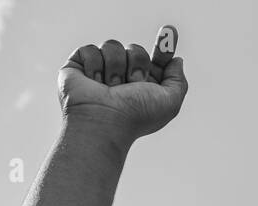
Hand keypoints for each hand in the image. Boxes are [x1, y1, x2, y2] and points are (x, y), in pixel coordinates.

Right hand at [58, 25, 186, 140]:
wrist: (103, 121)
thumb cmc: (135, 116)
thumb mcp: (169, 102)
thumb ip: (178, 81)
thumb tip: (176, 60)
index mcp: (143, 87)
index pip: (155, 61)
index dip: (163, 48)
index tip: (170, 32)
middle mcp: (123, 80)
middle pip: (135, 50)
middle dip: (137, 64)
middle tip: (133, 83)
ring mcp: (100, 72)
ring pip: (112, 46)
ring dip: (115, 66)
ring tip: (111, 87)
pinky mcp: (79, 67)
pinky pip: (90, 49)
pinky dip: (94, 65)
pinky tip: (94, 83)